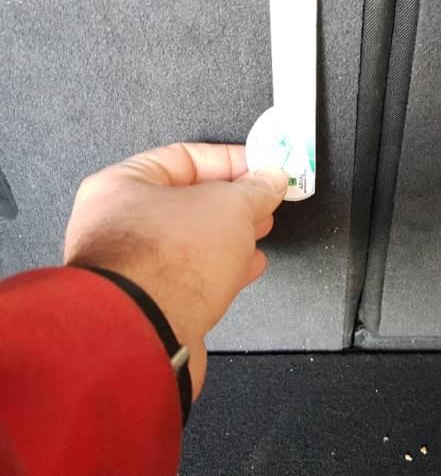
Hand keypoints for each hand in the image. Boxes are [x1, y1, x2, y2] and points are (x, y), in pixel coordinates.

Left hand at [63, 143, 287, 398]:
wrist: (146, 332)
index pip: (186, 157)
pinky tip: (246, 266)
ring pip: (191, 239)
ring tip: (260, 230)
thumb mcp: (230, 206)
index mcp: (123, 184)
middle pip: (188, 200)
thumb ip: (256, 189)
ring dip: (230, 235)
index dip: (231, 160)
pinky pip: (191, 274)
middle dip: (234, 200)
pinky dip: (222, 267)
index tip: (263, 168)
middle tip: (265, 198)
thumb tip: (271, 180)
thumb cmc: (165, 263)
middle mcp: (119, 223)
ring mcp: (132, 266)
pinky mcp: (150, 300)